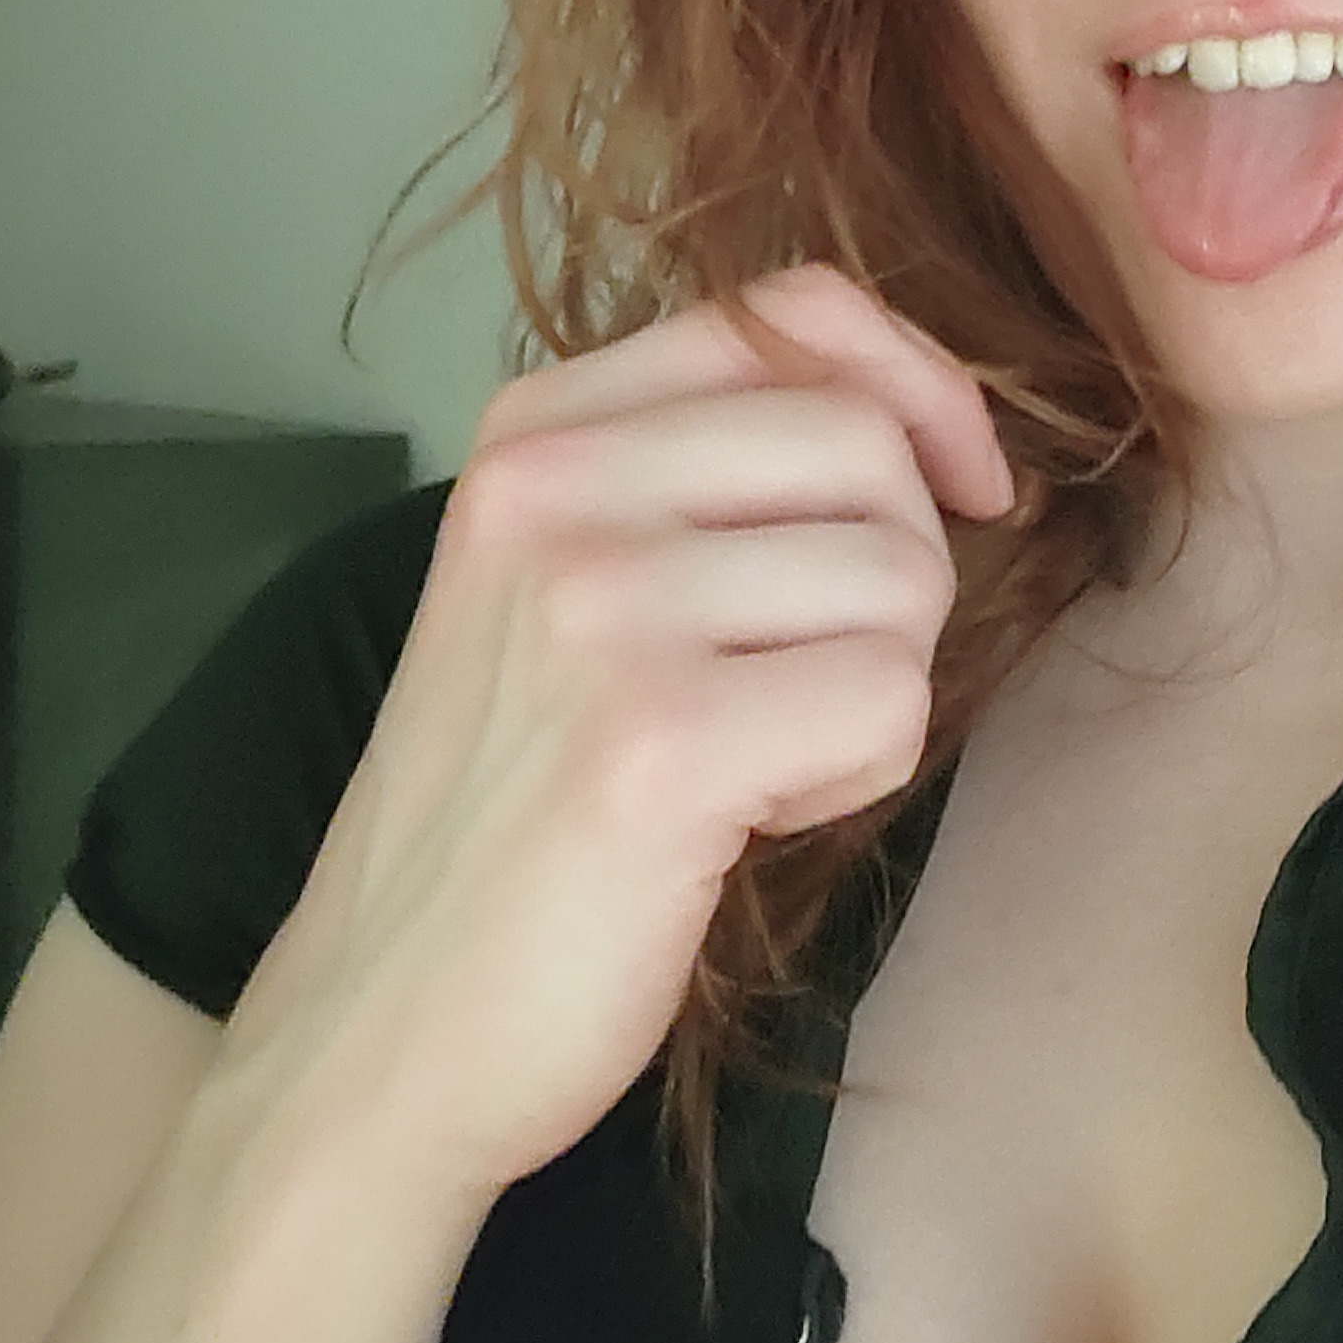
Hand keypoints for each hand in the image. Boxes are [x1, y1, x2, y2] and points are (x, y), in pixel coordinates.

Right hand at [214, 264, 1013, 1200]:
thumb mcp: (575, 580)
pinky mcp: (657, 742)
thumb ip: (712, 466)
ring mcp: (599, 608)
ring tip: (751, 756)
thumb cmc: (519, 804)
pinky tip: (748, 819)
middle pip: (872, 446)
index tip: (959, 487)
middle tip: (797, 679)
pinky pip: (891, 699)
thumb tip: (932, 417)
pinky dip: (859, 775)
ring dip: (872, 686)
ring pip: (902, 576)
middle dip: (894, 573)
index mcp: (537, 430)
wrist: (383, 1031)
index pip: (800, 311)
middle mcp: (555, 489)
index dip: (921, 386)